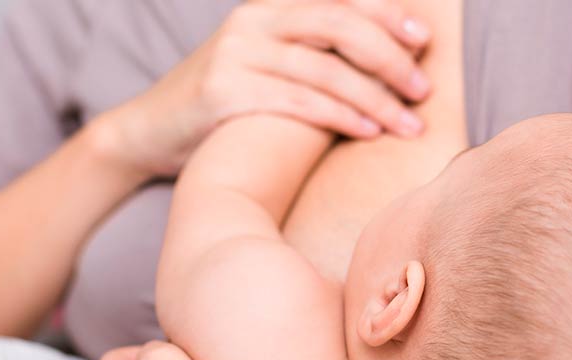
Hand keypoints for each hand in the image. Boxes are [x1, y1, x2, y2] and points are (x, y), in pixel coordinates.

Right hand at [99, 0, 431, 176]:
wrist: (147, 133)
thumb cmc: (220, 107)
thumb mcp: (261, 68)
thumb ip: (307, 58)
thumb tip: (376, 67)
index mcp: (267, 10)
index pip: (339, 0)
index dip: (386, 15)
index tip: (424, 40)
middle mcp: (252, 23)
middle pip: (338, 27)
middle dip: (389, 57)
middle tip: (423, 89)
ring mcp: (236, 55)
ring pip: (324, 70)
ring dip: (375, 98)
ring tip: (410, 125)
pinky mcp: (224, 92)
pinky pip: (299, 102)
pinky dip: (341, 116)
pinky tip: (370, 131)